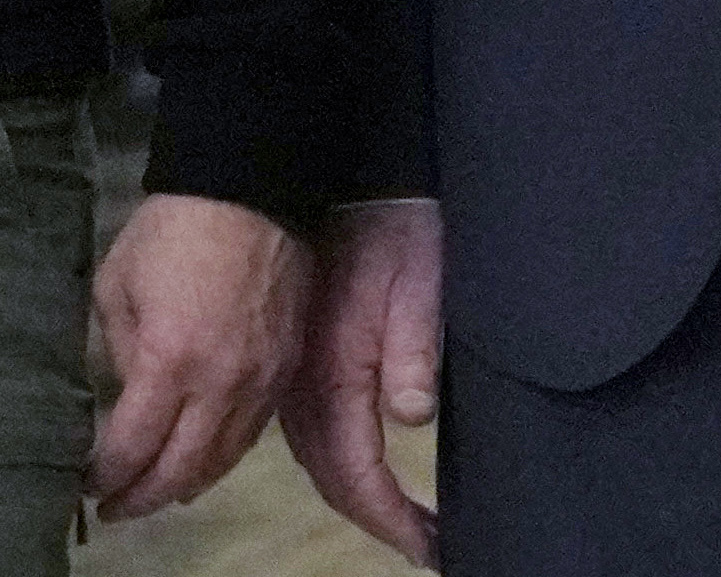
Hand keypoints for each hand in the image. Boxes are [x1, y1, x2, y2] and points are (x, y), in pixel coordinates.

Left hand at [86, 192, 307, 521]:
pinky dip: (221, 458)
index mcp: (169, 360)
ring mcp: (259, 382)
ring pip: (221, 461)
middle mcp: (219, 384)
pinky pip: (251, 434)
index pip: (134, 445)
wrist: (251, 190)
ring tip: (154, 495)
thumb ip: (119, 348)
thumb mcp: (117, 283)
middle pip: (180, 470)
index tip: (87, 485)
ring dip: (184, 485)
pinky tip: (201, 462)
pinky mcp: (284, 371)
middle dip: (142, 498)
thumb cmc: (172, 230)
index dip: (107, 475)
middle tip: (115, 510)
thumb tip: (128, 392)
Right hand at [289, 199, 443, 564]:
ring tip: (395, 523)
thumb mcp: (419, 279)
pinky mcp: (295, 359)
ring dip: (351, 496)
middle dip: (374, 519)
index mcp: (335, 369)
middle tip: (422, 546)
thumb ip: (415, 348)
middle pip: (329, 475)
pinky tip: (354, 475)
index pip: (356, 470)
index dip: (390, 517)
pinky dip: (331, 465)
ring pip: (312, 458)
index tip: (427, 547)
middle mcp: (303, 383)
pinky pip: (305, 432)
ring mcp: (292, 372)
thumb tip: (413, 413)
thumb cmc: (395, 228)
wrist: (343, 179)